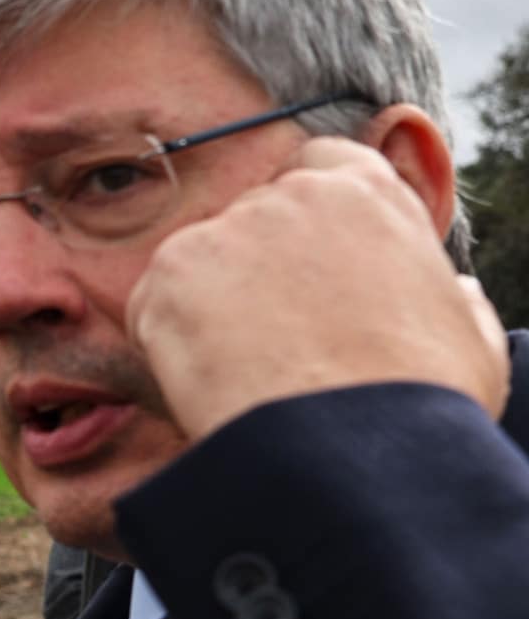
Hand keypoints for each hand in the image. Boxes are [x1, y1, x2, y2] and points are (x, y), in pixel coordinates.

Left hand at [128, 137, 508, 437]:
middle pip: (250, 222)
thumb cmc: (419, 403)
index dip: (303, 228)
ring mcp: (228, 229)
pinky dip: (167, 344)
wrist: (351, 446)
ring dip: (208, 312)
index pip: (317, 172)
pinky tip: (208, 383)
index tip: (302, 277)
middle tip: (270, 343)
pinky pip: (154, 305)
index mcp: (370, 195)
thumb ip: (447, 297)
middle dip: (252, 274)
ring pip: (198, 264)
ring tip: (245, 375)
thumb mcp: (465, 335)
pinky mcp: (172, 271)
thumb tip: (451, 291)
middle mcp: (295, 196)